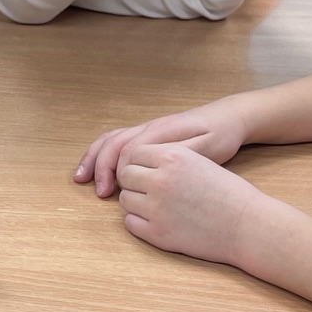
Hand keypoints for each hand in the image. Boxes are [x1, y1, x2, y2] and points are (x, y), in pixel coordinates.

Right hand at [77, 99, 249, 197]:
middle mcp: (149, 128)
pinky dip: (103, 155)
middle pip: (113, 143)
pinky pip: (119, 141)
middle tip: (98, 192)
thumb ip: (181, 156)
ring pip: (112, 140)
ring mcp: (147, 130)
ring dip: (94, 159)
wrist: (230, 118)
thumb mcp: (209, 149)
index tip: (115, 193)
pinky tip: (99, 169)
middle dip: (100, 167)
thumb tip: (155, 165)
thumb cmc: (222, 136)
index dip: (117, 171)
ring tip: (81, 179)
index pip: (128, 149)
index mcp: (162, 131)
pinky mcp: (149, 136)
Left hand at [113, 141, 260, 265]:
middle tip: (152, 192)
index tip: (151, 173)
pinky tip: (160, 222)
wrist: (248, 225)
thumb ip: (169, 161)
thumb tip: (139, 166)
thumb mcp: (199, 162)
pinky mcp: (157, 233)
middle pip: (126, 176)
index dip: (141, 164)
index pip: (134, 154)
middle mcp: (160, 179)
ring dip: (137, 203)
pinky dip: (140, 223)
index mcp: (173, 156)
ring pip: (125, 200)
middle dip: (135, 183)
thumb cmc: (229, 193)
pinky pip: (130, 223)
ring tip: (159, 207)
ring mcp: (156, 207)